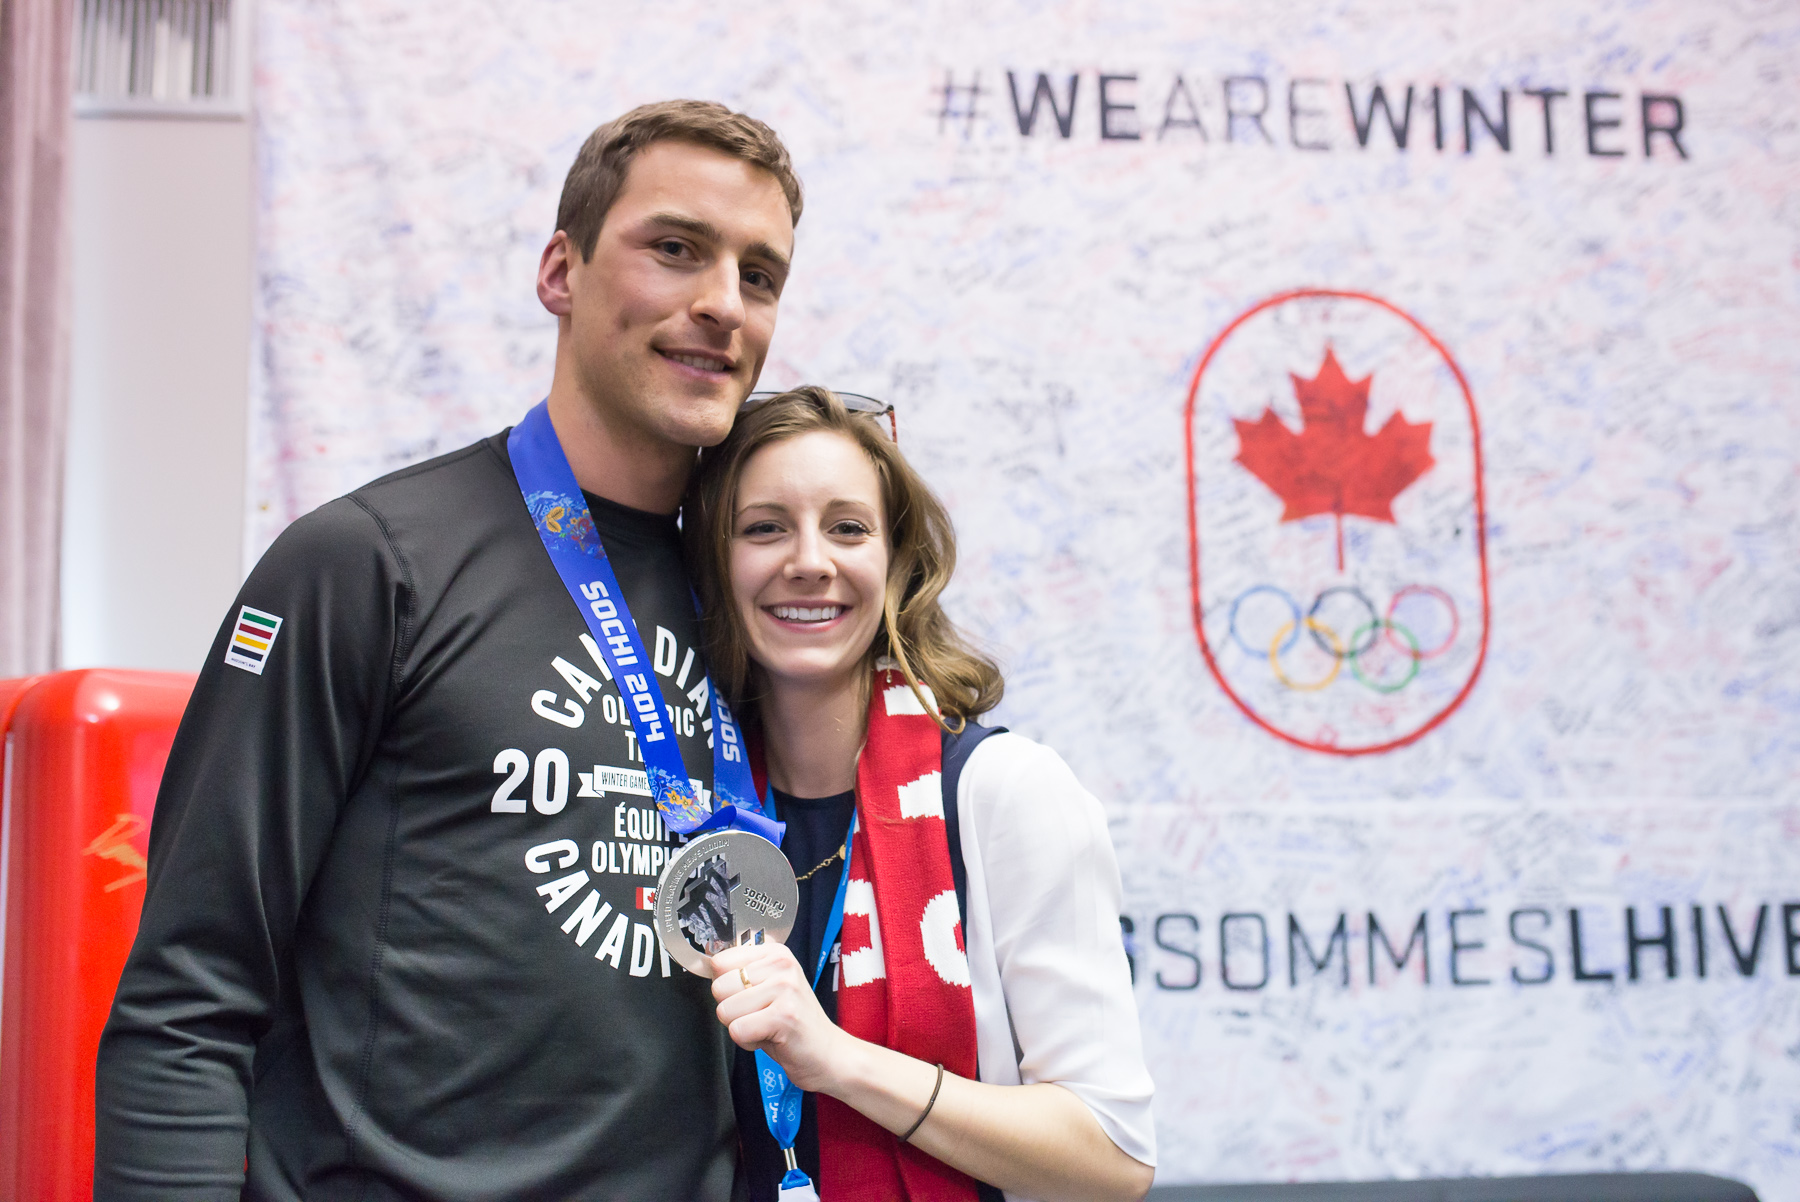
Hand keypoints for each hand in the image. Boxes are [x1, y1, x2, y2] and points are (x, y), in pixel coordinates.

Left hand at [710, 941, 854, 1092]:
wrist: (828, 1054)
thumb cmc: (792, 1023)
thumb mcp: (768, 987)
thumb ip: (742, 972)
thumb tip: (706, 964)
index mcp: (776, 952)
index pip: (719, 962)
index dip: (726, 988)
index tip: (750, 996)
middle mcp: (782, 964)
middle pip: (718, 987)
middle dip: (732, 1010)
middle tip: (760, 1015)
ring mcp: (785, 988)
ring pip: (725, 1010)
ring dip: (741, 1027)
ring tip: (766, 1026)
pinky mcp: (784, 1016)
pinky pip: (738, 1031)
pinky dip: (748, 1043)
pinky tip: (770, 1038)